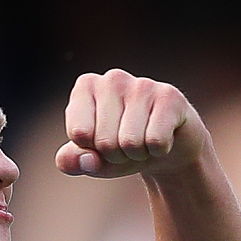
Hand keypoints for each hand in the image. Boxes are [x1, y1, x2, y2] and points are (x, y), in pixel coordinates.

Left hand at [57, 69, 207, 178]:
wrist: (165, 148)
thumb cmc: (119, 149)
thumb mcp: (90, 159)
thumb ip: (71, 161)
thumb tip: (86, 160)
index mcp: (85, 87)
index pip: (80, 134)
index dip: (91, 151)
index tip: (102, 141)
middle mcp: (112, 78)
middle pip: (105, 142)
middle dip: (116, 156)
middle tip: (126, 144)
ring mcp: (142, 84)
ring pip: (130, 143)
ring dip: (137, 154)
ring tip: (143, 141)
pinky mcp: (169, 97)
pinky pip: (155, 142)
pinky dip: (158, 151)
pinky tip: (162, 137)